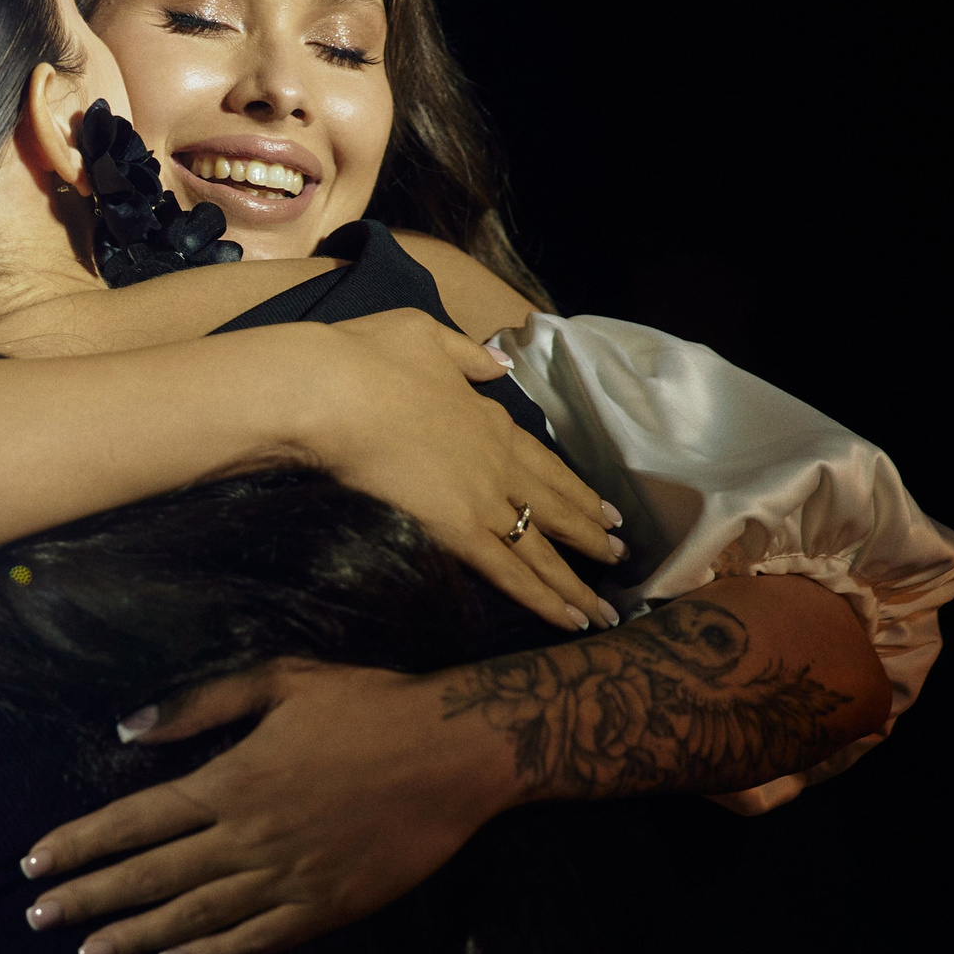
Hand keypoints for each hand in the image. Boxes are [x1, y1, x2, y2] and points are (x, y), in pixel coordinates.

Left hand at [17, 660, 509, 953]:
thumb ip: (201, 703)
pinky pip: (255, 939)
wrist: (456, 753)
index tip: (34, 864)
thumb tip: (129, 728)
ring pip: (193, 916)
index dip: (80, 845)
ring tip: (86, 951)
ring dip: (134, 935)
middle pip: (150, 876)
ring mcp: (287, 878)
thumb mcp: (280, 679)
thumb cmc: (368, 705)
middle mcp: (248, 836)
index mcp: (230, 780)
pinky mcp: (326, 907)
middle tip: (36, 919)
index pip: (133, 821)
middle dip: (88, 898)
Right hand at [304, 310, 625, 629]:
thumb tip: (498, 365)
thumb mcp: (425, 334)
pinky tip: (569, 619)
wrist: (335, 391)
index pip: (544, 463)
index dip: (575, 488)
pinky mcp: (458, 530)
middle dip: (589, 534)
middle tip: (619, 554)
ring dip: (574, 581)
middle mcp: (499, 462)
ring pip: (541, 549)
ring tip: (603, 608)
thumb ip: (469, 355)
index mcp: (490, 418)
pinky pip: (511, 573)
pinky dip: (545, 599)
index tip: (603, 508)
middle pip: (555, 508)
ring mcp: (483, 499)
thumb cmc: (368, 359)